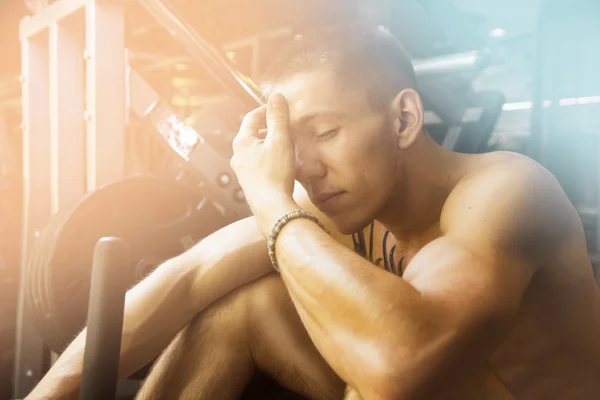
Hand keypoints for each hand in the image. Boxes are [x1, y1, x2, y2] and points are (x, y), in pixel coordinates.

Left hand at [230, 93, 297, 235]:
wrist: (272, 207)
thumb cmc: (276, 173)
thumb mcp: (280, 140)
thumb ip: (278, 117)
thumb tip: (276, 96)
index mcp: (241, 142)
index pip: (252, 117)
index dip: (266, 110)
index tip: (279, 108)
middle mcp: (237, 155)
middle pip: (252, 134)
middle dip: (268, 128)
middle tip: (285, 126)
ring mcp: (241, 171)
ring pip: (255, 150)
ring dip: (268, 144)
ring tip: (284, 145)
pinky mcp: (249, 183)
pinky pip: (257, 164)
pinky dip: (267, 158)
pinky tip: (280, 164)